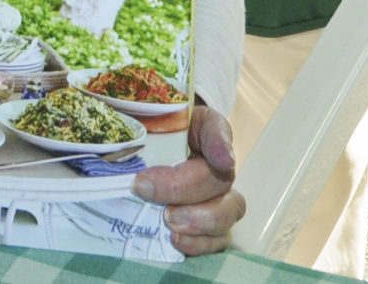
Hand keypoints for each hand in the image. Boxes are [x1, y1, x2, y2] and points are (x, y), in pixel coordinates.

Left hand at [134, 104, 243, 255]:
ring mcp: (216, 196)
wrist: (139, 157)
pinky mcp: (207, 226)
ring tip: (169, 222)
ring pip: (229, 210)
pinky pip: (218, 239)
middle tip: (149, 190)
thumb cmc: (142, 137)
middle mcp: (215, 163)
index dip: (219, 145)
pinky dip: (201, 244)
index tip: (221, 159)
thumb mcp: (142, 123)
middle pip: (221, 177)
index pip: (215, 129)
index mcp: (200, 129)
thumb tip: (148, 140)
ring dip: (201, 220)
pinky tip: (177, 240)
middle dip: (186, 188)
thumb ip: (137, 123)